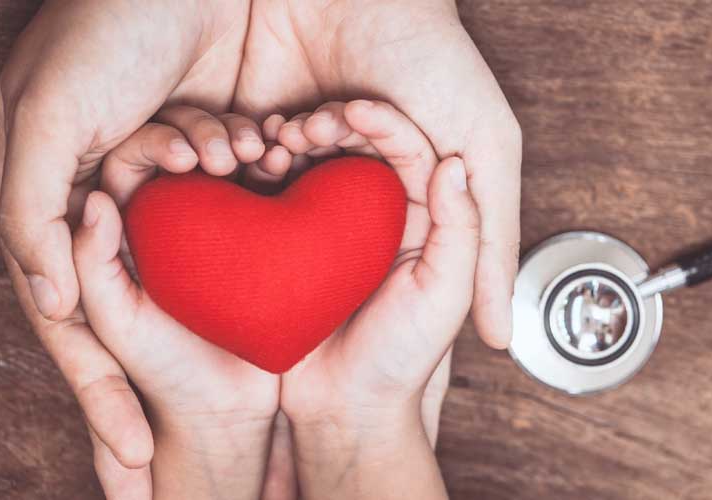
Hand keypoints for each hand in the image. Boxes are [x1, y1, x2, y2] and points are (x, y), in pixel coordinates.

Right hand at [0, 0, 250, 494]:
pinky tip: (250, 161)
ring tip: (237, 197)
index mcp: (48, 199)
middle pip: (132, 312)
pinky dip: (238, 183)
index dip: (101, 396)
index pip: (76, 326)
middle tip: (171, 457)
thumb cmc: (101, 31)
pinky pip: (223, 200)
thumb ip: (31, 210)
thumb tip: (53, 301)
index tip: (132, 462)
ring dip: (213, 250)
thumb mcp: (48, 117)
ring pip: (182, 253)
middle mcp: (98, 198)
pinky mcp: (202, 148)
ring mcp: (154, 179)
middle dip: (157, 372)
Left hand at [235, 0, 521, 348]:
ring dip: (288, 180)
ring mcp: (309, 147)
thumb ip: (491, 241)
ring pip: (288, 200)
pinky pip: (248, 162)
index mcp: (412, 187)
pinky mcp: (263, 122)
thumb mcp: (485, 148)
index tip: (371, 244)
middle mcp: (359, 174)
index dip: (378, 250)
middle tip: (323, 178)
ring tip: (292, 145)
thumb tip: (502, 342)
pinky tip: (267, 134)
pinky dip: (255, 153)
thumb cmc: (435, 58)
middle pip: (333, 230)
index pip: (392, 250)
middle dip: (323, 215)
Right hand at [268, 100, 479, 499]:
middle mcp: (377, 215)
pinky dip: (265, 171)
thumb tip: (455, 164)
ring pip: (316, 162)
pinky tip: (251, 161)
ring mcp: (330, 227)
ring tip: (278, 140)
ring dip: (297, 141)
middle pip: (360, 148)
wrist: (342, 412)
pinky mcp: (288, 242)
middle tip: (309, 123)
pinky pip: (278, 193)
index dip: (386, 123)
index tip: (356, 107)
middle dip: (335, 124)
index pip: (411, 152)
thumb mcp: (444, 294)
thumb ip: (460, 230)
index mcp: (421, 219)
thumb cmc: (400, 360)